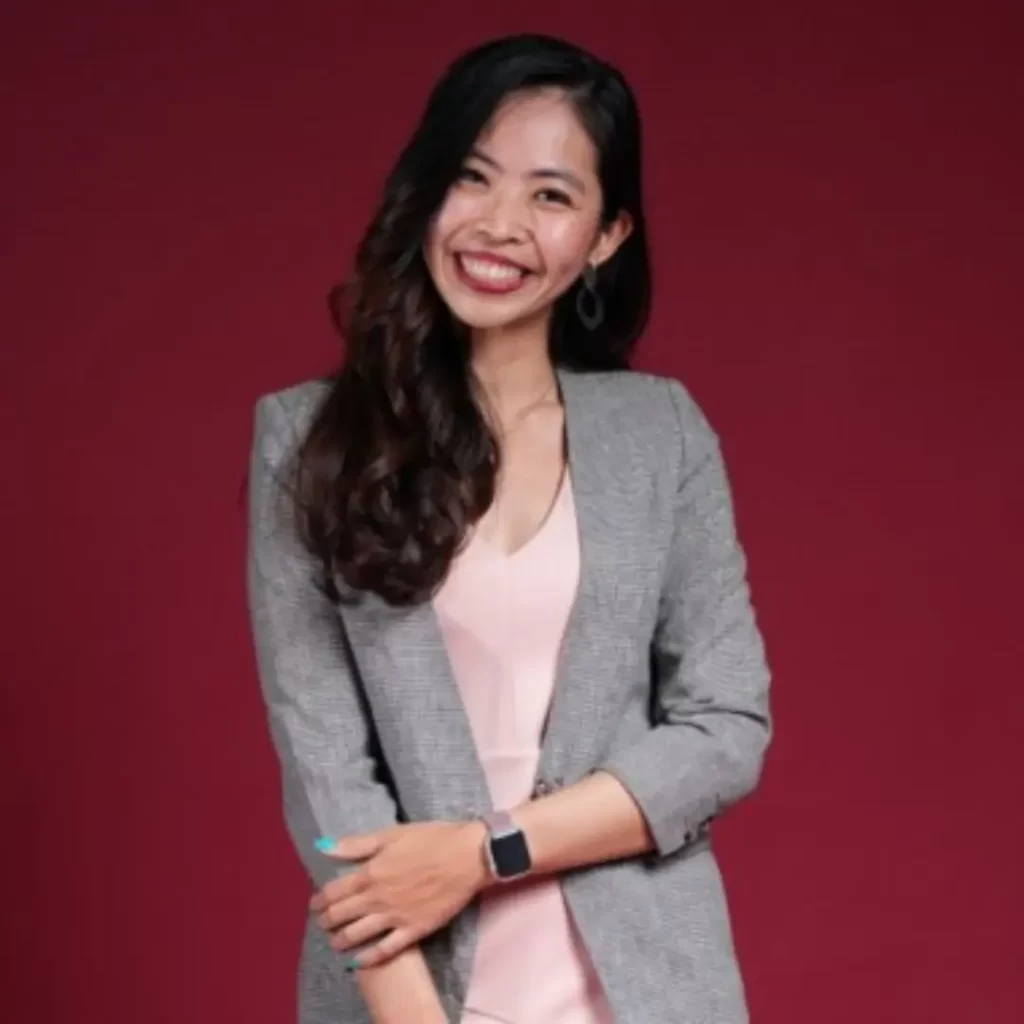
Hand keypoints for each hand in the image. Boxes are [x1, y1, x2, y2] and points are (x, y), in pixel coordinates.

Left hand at [311, 820, 488, 967]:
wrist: (468, 856)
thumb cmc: (431, 838)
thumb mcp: (392, 834)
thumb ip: (356, 844)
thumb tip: (323, 847)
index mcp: (371, 872)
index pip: (334, 891)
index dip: (320, 899)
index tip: (315, 904)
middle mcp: (378, 898)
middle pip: (342, 914)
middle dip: (327, 920)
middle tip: (322, 923)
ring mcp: (395, 917)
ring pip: (358, 934)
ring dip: (341, 940)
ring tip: (335, 942)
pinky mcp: (414, 930)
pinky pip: (386, 949)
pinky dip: (369, 958)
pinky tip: (359, 962)